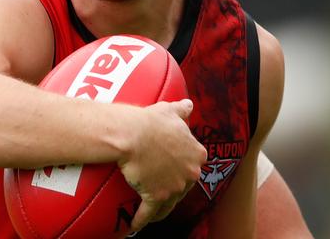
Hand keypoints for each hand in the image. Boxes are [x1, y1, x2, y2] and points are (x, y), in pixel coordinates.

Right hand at [117, 99, 205, 231]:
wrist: (133, 134)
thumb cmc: (151, 121)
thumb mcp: (169, 111)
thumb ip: (182, 110)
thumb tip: (189, 104)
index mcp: (197, 154)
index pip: (193, 163)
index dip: (183, 165)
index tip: (174, 166)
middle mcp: (191, 173)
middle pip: (183, 185)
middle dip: (174, 187)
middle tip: (160, 185)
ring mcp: (175, 187)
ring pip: (169, 202)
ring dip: (160, 207)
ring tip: (151, 210)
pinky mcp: (157, 197)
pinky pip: (148, 213)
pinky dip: (141, 220)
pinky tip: (135, 226)